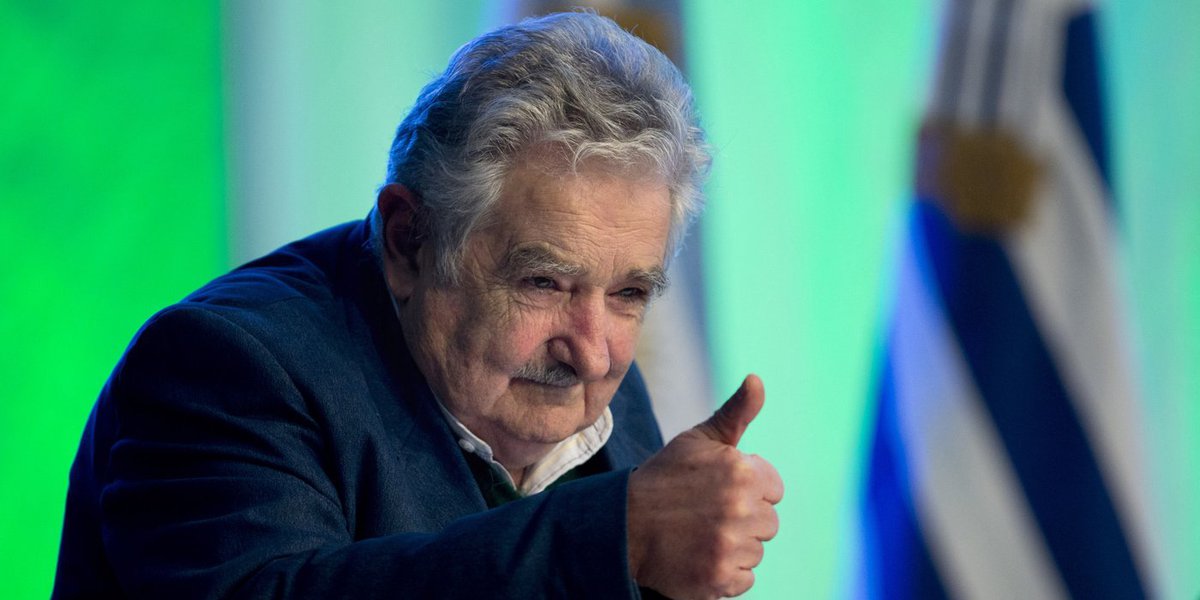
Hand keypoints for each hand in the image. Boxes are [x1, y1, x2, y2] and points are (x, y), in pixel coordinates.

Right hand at [627, 374, 783, 598]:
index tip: (718, 492)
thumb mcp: (698, 439)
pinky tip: (700, 557)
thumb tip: (757, 379)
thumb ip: (736, 412)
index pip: (773, 489)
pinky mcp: (720, 578)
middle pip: (768, 523)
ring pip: (757, 552)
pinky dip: (725, 574)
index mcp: (741, 470)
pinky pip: (745, 579)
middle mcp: (740, 507)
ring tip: (700, 535)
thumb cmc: (664, 480)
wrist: (623, 526)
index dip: (748, 491)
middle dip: (743, 520)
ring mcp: (729, 545)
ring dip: (734, 548)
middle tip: (705, 515)